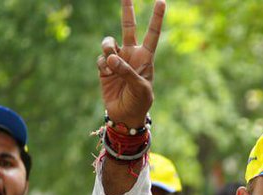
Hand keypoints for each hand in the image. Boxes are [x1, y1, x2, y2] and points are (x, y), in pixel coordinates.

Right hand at [97, 0, 164, 128]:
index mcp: (146, 57)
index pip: (152, 34)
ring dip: (108, 49)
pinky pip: (101, 58)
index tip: (162, 1)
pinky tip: (107, 74)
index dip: (156, 18)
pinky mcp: (104, 66)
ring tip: (112, 63)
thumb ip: (128, 72)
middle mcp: (131, 54)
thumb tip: (112, 58)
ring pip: (108, 42)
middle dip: (127, 10)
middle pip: (128, 27)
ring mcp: (117, 59)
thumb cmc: (140, 102)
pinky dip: (103, 64)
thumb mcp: (140, 89)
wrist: (125, 114)